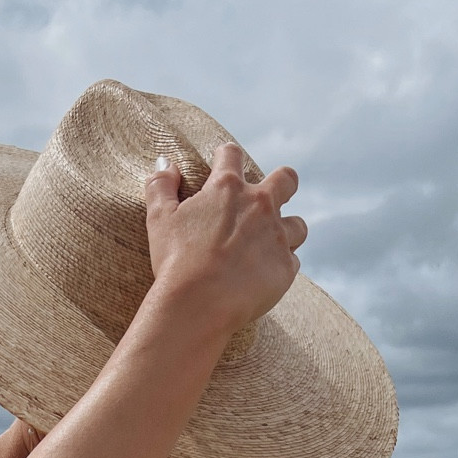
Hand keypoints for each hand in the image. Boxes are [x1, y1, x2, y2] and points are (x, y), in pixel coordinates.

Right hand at [144, 144, 306, 337]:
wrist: (199, 302)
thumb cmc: (176, 260)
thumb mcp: (159, 218)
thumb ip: (160, 185)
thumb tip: (165, 163)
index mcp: (227, 188)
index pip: (232, 155)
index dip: (227, 157)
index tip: (223, 164)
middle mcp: (259, 206)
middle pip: (286, 180)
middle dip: (283, 183)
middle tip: (269, 198)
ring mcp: (277, 236)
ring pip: (298, 225)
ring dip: (287, 231)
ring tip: (271, 245)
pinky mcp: (286, 267)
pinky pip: (293, 261)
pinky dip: (281, 266)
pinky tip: (266, 274)